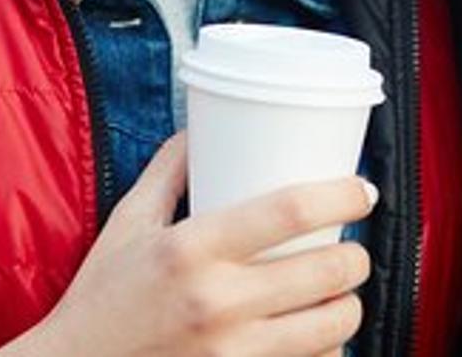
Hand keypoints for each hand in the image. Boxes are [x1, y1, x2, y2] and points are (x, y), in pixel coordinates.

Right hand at [0, 131, 377, 356]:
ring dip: (348, 306)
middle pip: (326, 271)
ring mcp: (233, 353)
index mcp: (191, 249)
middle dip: (356, 256)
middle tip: (351, 247)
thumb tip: (200, 127)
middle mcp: (218, 302)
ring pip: (331, 328)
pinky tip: (316, 338)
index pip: (289, 211)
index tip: (362, 189)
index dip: (340, 196)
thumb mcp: (127, 223)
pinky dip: (324, 351)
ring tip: (339, 293)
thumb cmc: (100, 299)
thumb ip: (167, 172)